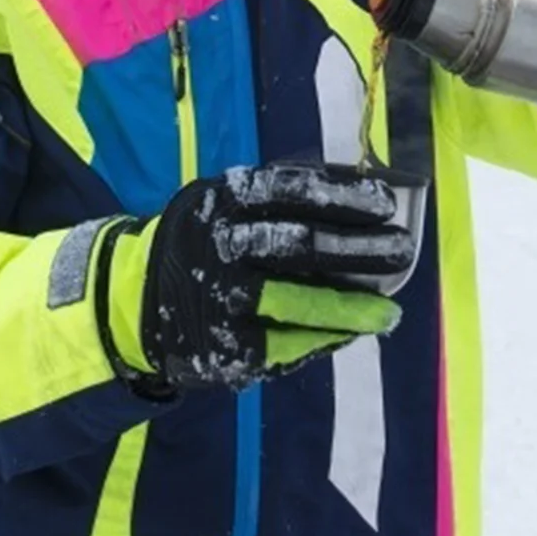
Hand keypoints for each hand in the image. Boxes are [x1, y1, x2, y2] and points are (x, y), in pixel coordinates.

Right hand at [96, 165, 413, 392]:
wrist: (133, 300)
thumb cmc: (202, 242)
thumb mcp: (220, 203)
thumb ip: (275, 202)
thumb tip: (360, 206)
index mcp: (219, 199)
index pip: (288, 190)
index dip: (341, 196)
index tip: (386, 205)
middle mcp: (217, 245)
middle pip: (299, 245)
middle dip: (359, 250)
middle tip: (403, 252)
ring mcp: (218, 298)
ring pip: (296, 302)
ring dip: (350, 308)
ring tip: (389, 313)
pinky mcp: (222, 345)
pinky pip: (285, 344)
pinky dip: (323, 339)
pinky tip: (350, 334)